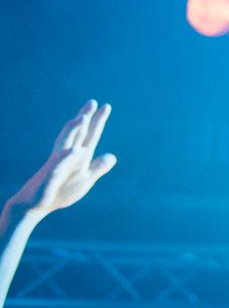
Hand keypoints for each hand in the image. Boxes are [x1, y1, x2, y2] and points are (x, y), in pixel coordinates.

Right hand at [11, 100, 116, 218]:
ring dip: (73, 130)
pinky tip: (75, 150)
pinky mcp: (50, 176)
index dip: (97, 121)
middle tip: (93, 102)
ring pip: (65, 143)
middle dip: (84, 117)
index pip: (90, 135)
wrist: (36, 205)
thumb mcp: (85, 179)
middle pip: (77, 133)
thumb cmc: (61, 190)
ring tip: (82, 118)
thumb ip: (98, 167)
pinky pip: (59, 165)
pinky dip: (66, 158)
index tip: (106, 106)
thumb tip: (112, 156)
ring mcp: (57, 164)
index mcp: (79, 156)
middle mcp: (67, 155)